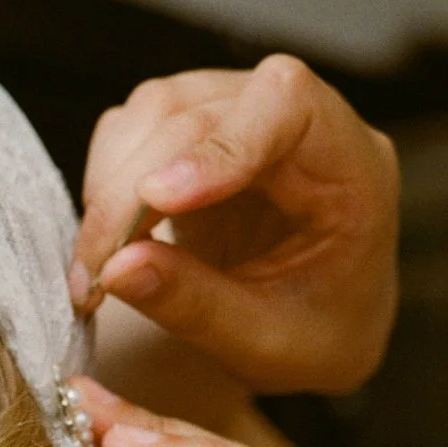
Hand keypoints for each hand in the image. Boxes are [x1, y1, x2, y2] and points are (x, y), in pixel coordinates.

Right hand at [71, 57, 398, 394]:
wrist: (317, 334)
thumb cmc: (316, 336)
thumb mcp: (268, 344)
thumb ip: (198, 306)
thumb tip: (116, 268)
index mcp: (351, 166)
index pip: (288, 103)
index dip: (220, 142)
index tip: (158, 199)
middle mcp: (300, 124)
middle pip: (200, 111)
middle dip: (134, 188)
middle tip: (96, 271)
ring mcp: (242, 117)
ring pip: (157, 110)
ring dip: (112, 183)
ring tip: (96, 266)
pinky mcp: (195, 134)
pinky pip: (134, 130)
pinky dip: (106, 182)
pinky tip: (108, 241)